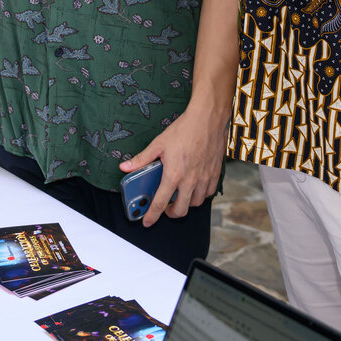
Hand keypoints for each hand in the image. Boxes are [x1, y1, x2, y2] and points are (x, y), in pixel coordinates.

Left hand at [120, 103, 229, 226]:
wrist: (208, 118)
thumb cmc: (184, 129)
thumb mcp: (159, 143)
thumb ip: (142, 159)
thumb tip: (125, 166)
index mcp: (174, 174)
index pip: (161, 203)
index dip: (152, 215)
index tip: (147, 221)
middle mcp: (190, 180)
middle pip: (181, 210)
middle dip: (171, 213)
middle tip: (166, 207)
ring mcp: (204, 178)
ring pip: (196, 203)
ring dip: (187, 203)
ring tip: (180, 195)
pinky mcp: (215, 174)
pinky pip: (209, 193)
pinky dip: (201, 194)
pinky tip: (195, 187)